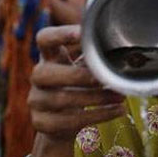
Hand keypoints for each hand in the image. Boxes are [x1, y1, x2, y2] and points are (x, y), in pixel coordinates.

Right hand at [28, 25, 125, 142]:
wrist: (61, 121)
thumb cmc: (77, 85)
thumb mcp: (83, 67)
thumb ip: (95, 55)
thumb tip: (120, 43)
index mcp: (50, 56)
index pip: (44, 38)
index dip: (59, 34)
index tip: (82, 33)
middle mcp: (38, 77)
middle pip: (45, 73)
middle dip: (77, 76)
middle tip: (104, 78)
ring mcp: (36, 101)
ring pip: (61, 99)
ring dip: (96, 98)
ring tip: (120, 97)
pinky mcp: (42, 123)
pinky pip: (69, 121)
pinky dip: (98, 116)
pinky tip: (117, 111)